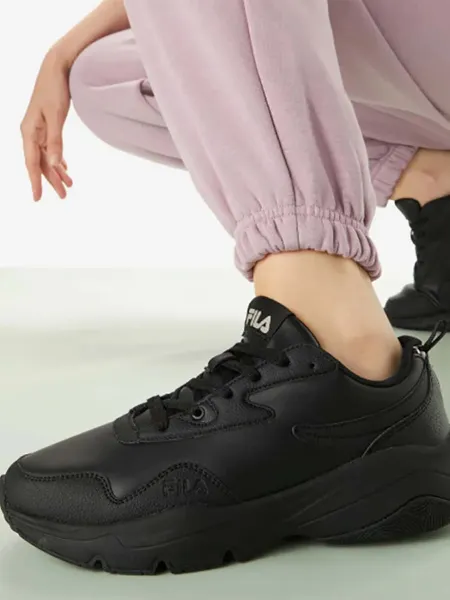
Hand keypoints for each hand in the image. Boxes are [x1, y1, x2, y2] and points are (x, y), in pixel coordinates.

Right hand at [21, 50, 73, 200]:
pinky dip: (58, 159)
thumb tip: (56, 165)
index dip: (36, 181)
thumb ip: (55, 141)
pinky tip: (65, 169)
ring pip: (46, 156)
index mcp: (29, 131)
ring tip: (68, 186)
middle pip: (40, 162)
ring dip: (57, 171)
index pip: (32, 162)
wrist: (57, 66)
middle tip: (64, 196)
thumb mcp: (56, 116)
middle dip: (51, 180)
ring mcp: (38, 128)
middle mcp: (31, 132)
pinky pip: (50, 148)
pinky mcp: (46, 124)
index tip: (38, 198)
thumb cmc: (55, 89)